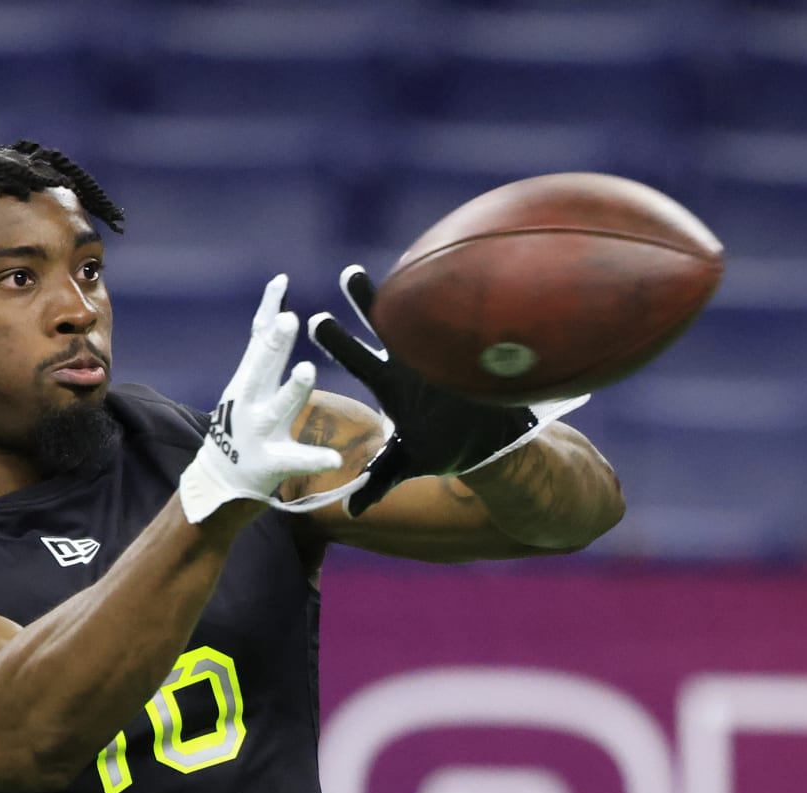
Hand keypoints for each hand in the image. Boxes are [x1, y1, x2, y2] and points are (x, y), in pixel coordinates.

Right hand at [177, 275, 344, 523]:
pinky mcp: (270, 463)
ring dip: (291, 389)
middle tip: (289, 318)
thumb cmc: (240, 428)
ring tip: (307, 371)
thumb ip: (262, 354)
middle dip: (274, 343)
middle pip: (262, 366)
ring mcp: (258, 432)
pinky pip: (296, 461)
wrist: (217, 484)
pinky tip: (333, 459)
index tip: (282, 282)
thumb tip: (277, 311)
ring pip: (278, 407)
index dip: (269, 310)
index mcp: (246, 381)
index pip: (258, 338)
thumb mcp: (245, 386)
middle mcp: (248, 401)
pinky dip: (313, 459)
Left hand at [307, 265, 548, 517]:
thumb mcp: (409, 462)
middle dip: (369, 301)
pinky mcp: (471, 353)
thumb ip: (380, 480)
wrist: (491, 442)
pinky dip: (467, 305)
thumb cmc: (444, 448)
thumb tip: (349, 515)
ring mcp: (442, 354)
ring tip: (405, 263)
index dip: (338, 339)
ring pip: (424, 317)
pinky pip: (467, 325)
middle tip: (349, 272)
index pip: (358, 357)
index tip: (315, 317)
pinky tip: (464, 272)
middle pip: (386, 326)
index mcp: (391, 383)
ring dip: (415, 294)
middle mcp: (412, 361)